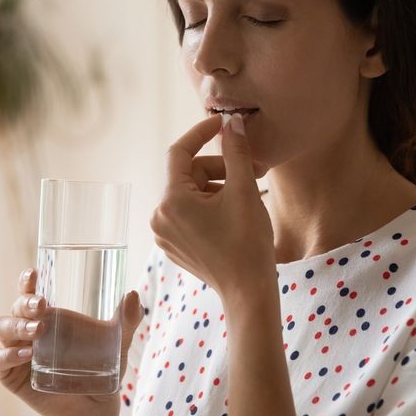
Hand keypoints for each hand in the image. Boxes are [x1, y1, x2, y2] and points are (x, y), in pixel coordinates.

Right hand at [0, 267, 144, 415]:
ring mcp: (18, 352)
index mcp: (49, 316)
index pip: (30, 292)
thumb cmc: (102, 370)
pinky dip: (8, 355)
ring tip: (37, 331)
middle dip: (24, 302)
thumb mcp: (117, 344)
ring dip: (16, 326)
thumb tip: (133, 294)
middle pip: (15, 307)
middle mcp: (29, 330)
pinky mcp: (12, 376)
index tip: (34, 272)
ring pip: (2, 328)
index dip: (26, 281)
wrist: (96, 408)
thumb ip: (126, 321)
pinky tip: (26, 355)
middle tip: (43, 305)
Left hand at [150, 113, 275, 301]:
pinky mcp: (175, 245)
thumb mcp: (244, 190)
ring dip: (219, 186)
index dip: (201, 133)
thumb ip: (236, 151)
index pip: (179, 152)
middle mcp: (160, 216)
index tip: (223, 123)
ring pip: (191, 193)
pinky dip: (211, 205)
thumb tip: (232, 123)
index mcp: (170, 201)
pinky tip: (236, 212)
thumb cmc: (247, 242)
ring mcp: (165, 234)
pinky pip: (190, 213)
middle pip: (189, 174)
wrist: (248, 292)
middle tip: (255, 169)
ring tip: (250, 194)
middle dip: (222, 167)